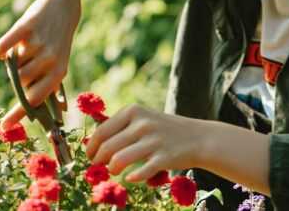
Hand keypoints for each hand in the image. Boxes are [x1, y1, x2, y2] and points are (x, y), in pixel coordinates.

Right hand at [0, 0, 80, 128]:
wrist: (63, 10)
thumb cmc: (58, 44)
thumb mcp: (60, 65)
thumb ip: (51, 86)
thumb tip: (56, 112)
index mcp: (60, 72)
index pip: (37, 98)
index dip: (20, 113)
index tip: (5, 126)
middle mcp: (51, 60)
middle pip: (20, 82)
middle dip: (19, 77)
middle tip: (28, 63)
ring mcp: (39, 44)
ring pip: (12, 65)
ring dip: (14, 60)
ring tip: (27, 50)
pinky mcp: (27, 27)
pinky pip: (4, 45)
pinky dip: (0, 48)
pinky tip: (5, 47)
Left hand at [86, 105, 206, 180]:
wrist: (198, 138)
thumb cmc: (166, 129)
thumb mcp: (145, 118)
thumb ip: (121, 126)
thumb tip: (93, 142)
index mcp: (134, 111)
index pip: (102, 131)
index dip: (91, 147)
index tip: (90, 156)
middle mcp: (142, 124)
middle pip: (107, 147)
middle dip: (98, 160)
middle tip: (99, 167)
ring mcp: (154, 141)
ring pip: (119, 160)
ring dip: (112, 169)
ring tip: (115, 171)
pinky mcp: (164, 158)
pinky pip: (139, 173)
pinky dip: (132, 177)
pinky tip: (131, 177)